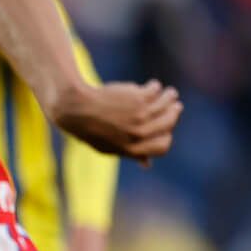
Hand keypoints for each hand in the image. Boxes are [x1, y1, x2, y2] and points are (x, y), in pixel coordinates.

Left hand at [49, 81, 181, 164]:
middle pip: (169, 123)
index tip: (167, 128)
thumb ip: (132, 154)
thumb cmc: (89, 128)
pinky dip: (155, 87)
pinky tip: (153, 85)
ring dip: (170, 97)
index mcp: (131, 149)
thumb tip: (148, 165)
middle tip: (175, 105)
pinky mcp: (138, 98)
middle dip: (174, 113)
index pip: (163, 146)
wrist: (75, 109)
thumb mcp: (108, 147)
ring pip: (167, 104)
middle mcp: (138, 134)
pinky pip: (156, 91)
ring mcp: (140, 116)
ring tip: (170, 93)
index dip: (167, 136)